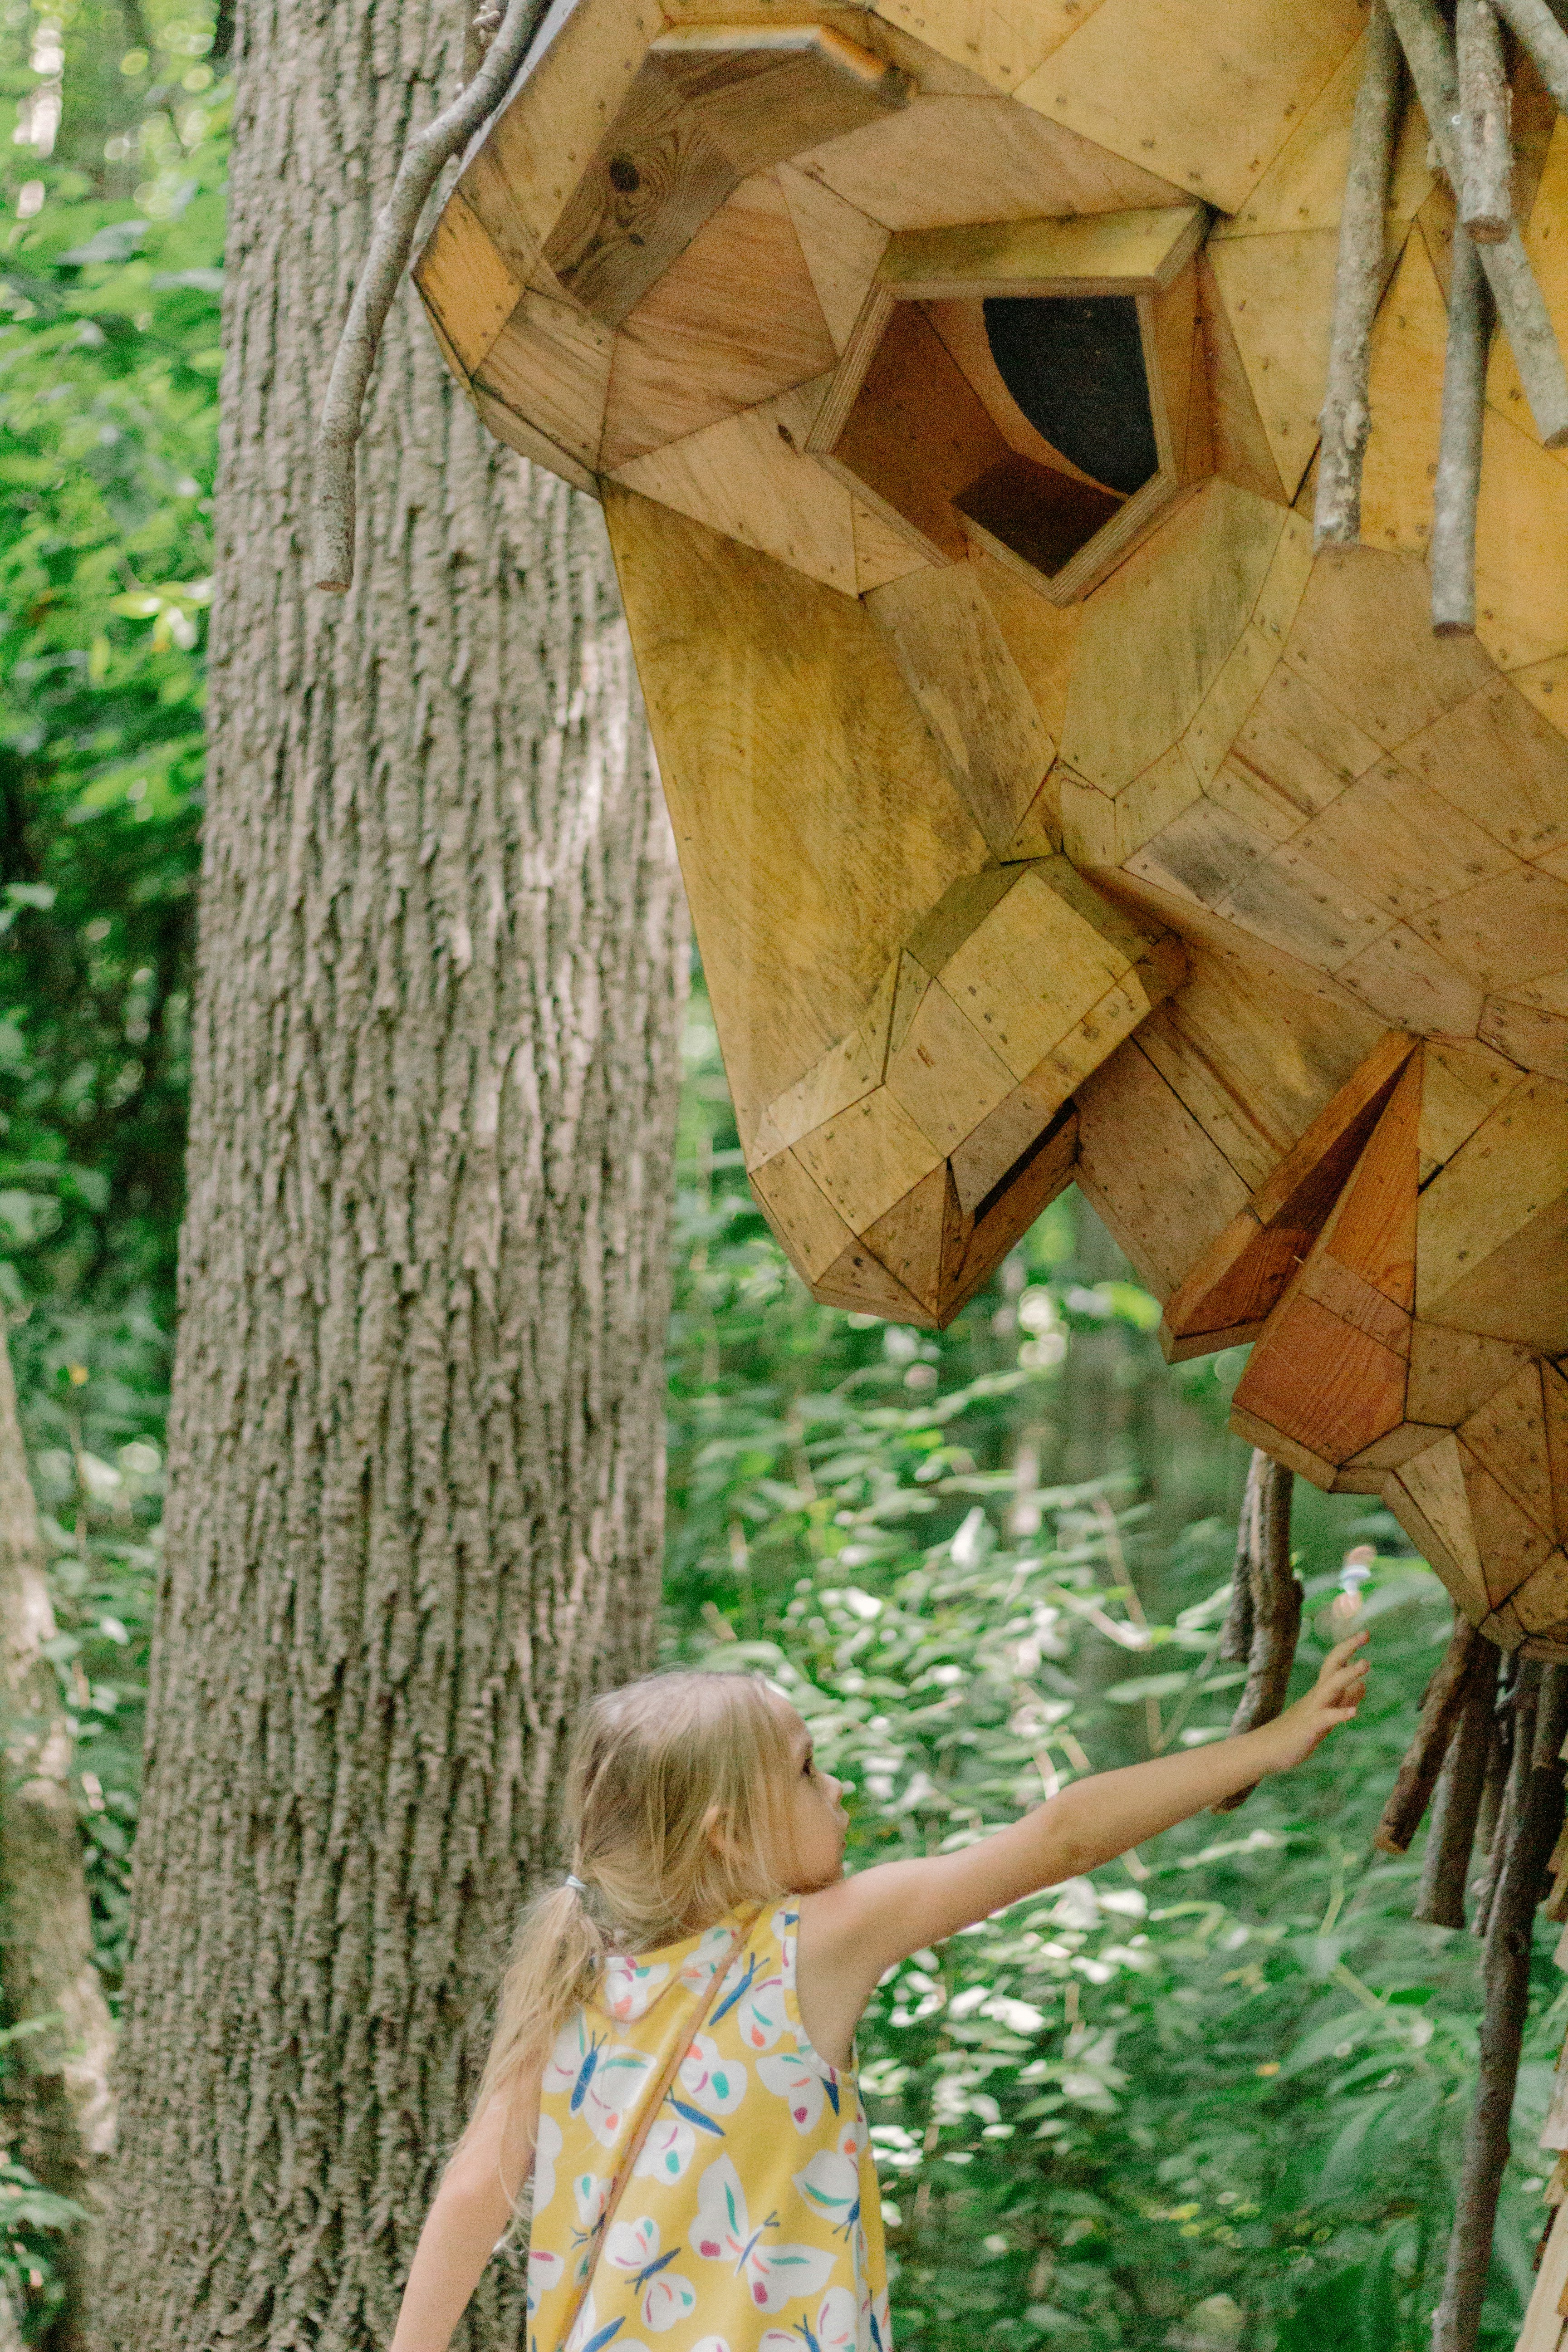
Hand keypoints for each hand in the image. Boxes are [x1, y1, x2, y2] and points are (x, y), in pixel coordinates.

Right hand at [1259, 1631, 1369, 1772]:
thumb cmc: (1295, 1733)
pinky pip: (1326, 1718)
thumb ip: (1344, 1699)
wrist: (1266, 1750)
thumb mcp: (1326, 1714)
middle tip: (1365, 1634)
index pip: (1335, 1663)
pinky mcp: (1310, 1727)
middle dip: (1348, 1648)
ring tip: (1366, 1664)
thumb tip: (1364, 1685)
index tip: (1365, 1633)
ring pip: (1331, 1687)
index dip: (1349, 1648)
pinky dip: (1340, 1713)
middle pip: (1332, 1666)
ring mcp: (1312, 1709)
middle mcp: (1317, 1695)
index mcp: (1321, 1692)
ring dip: (1348, 1674)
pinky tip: (1354, 1712)